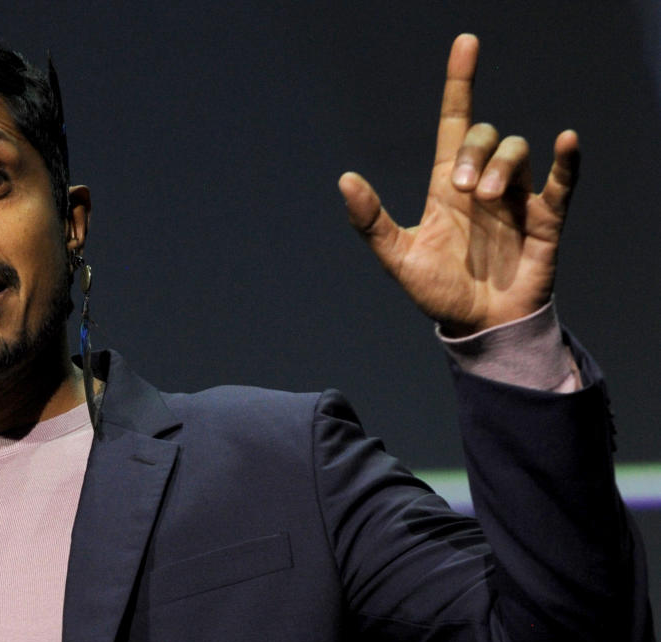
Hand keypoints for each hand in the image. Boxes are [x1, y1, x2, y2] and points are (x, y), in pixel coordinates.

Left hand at [338, 34, 579, 335]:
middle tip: (463, 192)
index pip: (454, 121)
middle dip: (474, 153)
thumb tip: (346, 179)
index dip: (460, 82)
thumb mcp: (397, 258)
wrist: (477, 328)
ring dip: (501, 166)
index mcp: (446, 185)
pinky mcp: (545, 218)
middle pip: (484, 135)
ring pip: (516, 150)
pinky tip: (565, 142)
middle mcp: (482, 183)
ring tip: (487, 199)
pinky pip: (562, 181)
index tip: (465, 43)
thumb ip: (371, 222)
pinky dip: (566, 160)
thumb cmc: (438, 293)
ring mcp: (516, 198)